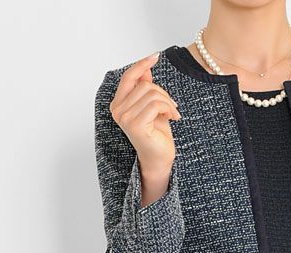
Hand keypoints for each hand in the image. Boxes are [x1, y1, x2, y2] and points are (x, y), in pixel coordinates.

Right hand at [110, 53, 181, 202]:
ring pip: (151, 93)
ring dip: (168, 102)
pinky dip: (169, 108)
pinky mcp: (135, 124)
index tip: (155, 56)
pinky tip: (172, 118)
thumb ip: (145, 88)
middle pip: (145, 84)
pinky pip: (156, 104)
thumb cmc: (156, 134)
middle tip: (171, 107)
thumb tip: (145, 69)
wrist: (159, 158)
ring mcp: (125, 118)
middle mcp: (117, 110)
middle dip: (163, 93)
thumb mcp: (151, 105)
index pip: (128, 77)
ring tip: (172, 113)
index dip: (142, 64)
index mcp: (118, 104)